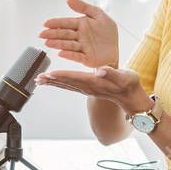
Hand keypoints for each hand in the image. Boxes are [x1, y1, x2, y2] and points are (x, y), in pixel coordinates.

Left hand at [35, 65, 151, 115]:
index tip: (50, 74)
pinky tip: (53, 81)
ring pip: (66, 86)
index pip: (75, 78)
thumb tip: (99, 70)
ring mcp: (87, 89)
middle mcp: (88, 87)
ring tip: (40, 81)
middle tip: (37, 79)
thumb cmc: (130, 85)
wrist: (132, 98)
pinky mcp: (88, 89)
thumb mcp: (124, 77)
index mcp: (95, 82)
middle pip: (66, 83)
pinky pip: (70, 86)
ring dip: (52, 83)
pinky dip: (60, 83)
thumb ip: (112, 73)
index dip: (62, 75)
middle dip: (51, 81)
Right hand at [39, 0, 119, 68]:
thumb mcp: (99, 14)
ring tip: (48, 43)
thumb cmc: (107, 32)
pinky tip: (61, 53)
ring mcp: (82, 48)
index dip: (56, 23)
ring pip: (68, 45)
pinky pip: (77, 56)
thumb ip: (84, 7)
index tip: (46, 23)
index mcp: (81, 25)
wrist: (116, 49)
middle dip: (53, 34)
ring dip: (58, 44)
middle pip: (65, 34)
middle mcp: (79, 36)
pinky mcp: (86, 58)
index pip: (66, 23)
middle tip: (42, 34)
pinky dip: (69, 55)